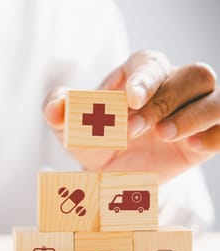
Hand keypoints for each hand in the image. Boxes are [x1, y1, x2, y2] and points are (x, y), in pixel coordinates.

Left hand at [43, 50, 218, 182]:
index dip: (145, 77)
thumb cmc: (91, 141)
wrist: (109, 177)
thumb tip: (56, 107)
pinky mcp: (205, 136)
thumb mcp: (68, 129)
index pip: (149, 63)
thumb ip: (58, 111)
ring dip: (193, 116)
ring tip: (163, 136)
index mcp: (138, 76)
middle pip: (188, 75)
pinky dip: (215, 134)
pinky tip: (193, 149)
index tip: (131, 98)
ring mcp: (192, 110)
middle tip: (132, 130)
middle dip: (162, 102)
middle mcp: (171, 86)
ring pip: (214, 96)